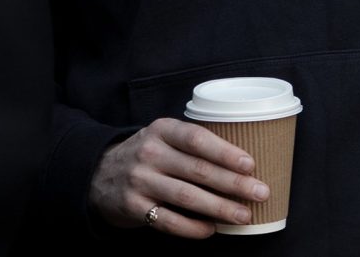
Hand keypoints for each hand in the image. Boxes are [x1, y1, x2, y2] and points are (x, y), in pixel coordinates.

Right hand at [90, 119, 270, 237]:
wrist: (98, 174)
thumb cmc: (147, 155)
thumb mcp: (163, 138)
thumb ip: (193, 145)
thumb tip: (244, 165)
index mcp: (161, 130)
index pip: (197, 139)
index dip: (225, 152)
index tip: (250, 164)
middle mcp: (149, 153)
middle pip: (198, 170)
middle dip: (233, 183)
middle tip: (260, 193)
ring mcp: (139, 181)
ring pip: (187, 197)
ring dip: (219, 208)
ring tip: (244, 215)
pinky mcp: (133, 207)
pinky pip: (169, 221)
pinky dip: (193, 227)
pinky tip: (211, 229)